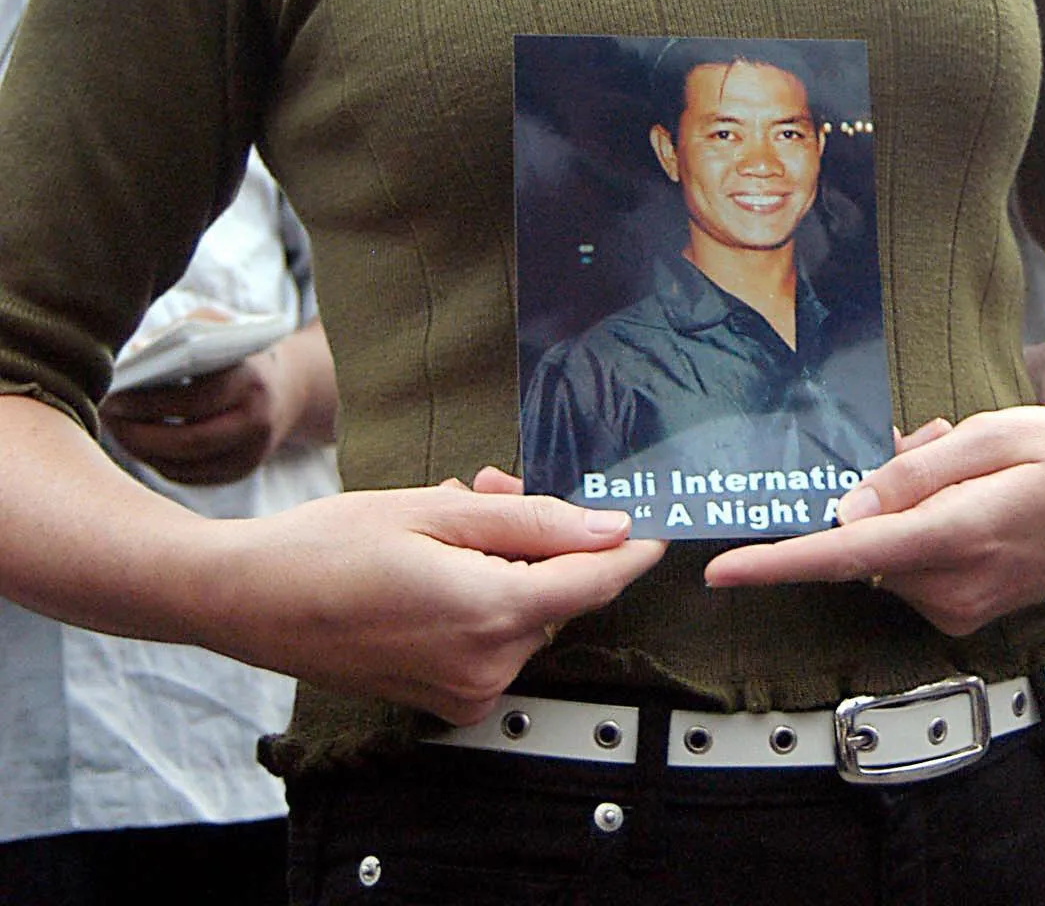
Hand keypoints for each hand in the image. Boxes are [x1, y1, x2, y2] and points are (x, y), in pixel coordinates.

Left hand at [102, 320, 336, 485]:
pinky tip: (137, 444)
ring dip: (143, 451)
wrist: (287, 389)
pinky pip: (189, 477)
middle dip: (140, 433)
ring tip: (114, 431)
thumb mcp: (219, 328)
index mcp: (253, 381)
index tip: (112, 397)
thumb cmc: (238, 352)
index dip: (149, 403)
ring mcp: (251, 453)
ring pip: (186, 465)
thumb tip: (133, 356)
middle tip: (106, 420)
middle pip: (190, 440)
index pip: (196, 399)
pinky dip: (158, 463)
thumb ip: (181, 333)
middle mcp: (257, 422)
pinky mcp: (239, 472)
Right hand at [203, 486, 664, 722]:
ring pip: (524, 611)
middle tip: (487, 485)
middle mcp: (486, 667)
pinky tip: (436, 559)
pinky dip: (481, 594)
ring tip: (448, 516)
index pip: (593, 582)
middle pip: (556, 592)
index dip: (629, 546)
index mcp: (490, 616)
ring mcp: (463, 691)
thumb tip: (608, 527)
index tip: (656, 517)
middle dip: (538, 534)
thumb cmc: (328, 547)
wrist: (248, 600)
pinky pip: (492, 638)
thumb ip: (530, 521)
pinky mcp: (442, 698)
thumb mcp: (433, 512)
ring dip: (504, 560)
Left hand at [703, 406, 1044, 636]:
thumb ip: (918, 472)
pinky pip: (914, 560)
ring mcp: (962, 607)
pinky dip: (928, 522)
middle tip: (948, 442)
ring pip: (888, 546)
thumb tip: (848, 510)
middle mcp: (955, 587)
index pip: (850, 553)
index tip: (722, 573)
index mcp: (960, 537)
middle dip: (886, 486)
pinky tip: (975, 496)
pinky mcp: (966, 610)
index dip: (780, 563)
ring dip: (911, 501)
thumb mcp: (1000, 435)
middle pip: (867, 538)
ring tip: (974, 466)